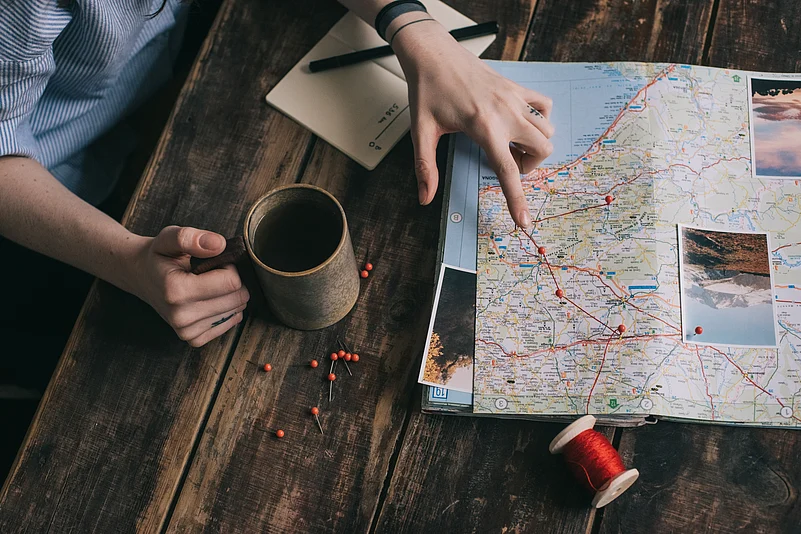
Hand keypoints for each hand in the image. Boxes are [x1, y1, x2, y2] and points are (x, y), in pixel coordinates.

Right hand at [129, 226, 249, 346]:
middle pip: (237, 299)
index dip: (229, 266)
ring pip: (236, 311)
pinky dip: (226, 309)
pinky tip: (210, 299)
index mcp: (176, 291)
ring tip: (208, 285)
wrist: (141, 275)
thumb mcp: (169, 236)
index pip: (232, 282)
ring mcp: (187, 330)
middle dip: (232, 281)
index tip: (215, 261)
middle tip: (212, 273)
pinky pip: (229, 323)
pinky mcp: (193, 338)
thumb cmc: (158, 256)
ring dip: (229, 295)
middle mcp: (181, 316)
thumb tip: (219, 244)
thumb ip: (191, 237)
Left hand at [392, 20, 554, 227]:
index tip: (525, 221)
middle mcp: (505, 113)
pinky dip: (541, 119)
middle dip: (528, 165)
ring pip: (546, 130)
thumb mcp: (421, 132)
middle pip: (541, 149)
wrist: (433, 54)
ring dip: (535, 145)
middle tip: (506, 162)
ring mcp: (514, 98)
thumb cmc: (427, 92)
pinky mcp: (516, 87)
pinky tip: (521, 122)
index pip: (506, 170)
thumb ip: (425, 168)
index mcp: (483, 128)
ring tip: (511, 144)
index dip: (517, 199)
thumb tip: (425, 199)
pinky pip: (545, 106)